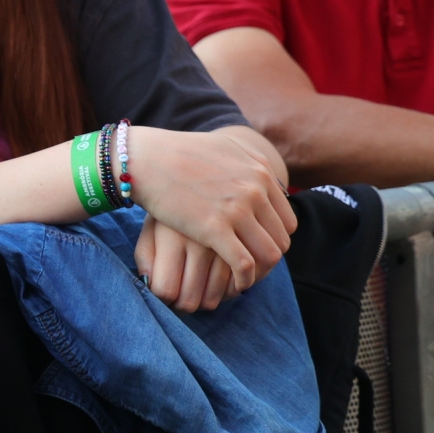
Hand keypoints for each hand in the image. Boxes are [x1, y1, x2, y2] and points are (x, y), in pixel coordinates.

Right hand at [127, 127, 294, 295]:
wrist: (147, 157)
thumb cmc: (178, 153)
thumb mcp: (226, 148)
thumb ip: (249, 164)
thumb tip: (262, 178)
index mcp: (260, 172)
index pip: (286, 221)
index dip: (273, 240)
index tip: (256, 248)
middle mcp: (255, 190)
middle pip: (280, 239)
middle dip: (267, 258)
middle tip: (250, 267)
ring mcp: (236, 209)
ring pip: (268, 254)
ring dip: (260, 272)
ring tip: (243, 278)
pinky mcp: (214, 228)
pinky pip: (244, 264)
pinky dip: (244, 279)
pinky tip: (235, 284)